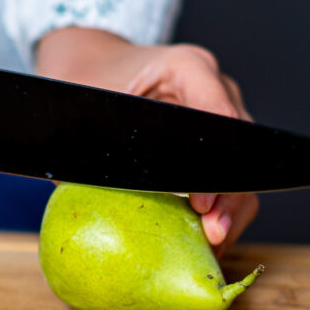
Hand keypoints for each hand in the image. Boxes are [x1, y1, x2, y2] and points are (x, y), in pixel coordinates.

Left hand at [36, 27, 258, 254]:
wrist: (95, 67)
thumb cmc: (89, 80)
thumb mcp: (80, 102)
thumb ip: (81, 136)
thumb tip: (67, 186)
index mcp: (186, 68)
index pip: (216, 115)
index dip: (212, 164)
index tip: (200, 202)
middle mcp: (213, 87)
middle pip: (239, 147)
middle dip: (228, 195)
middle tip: (211, 232)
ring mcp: (221, 113)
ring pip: (242, 166)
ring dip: (231, 208)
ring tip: (212, 242)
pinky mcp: (216, 139)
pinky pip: (230, 175)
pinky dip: (222, 207)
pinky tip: (204, 237)